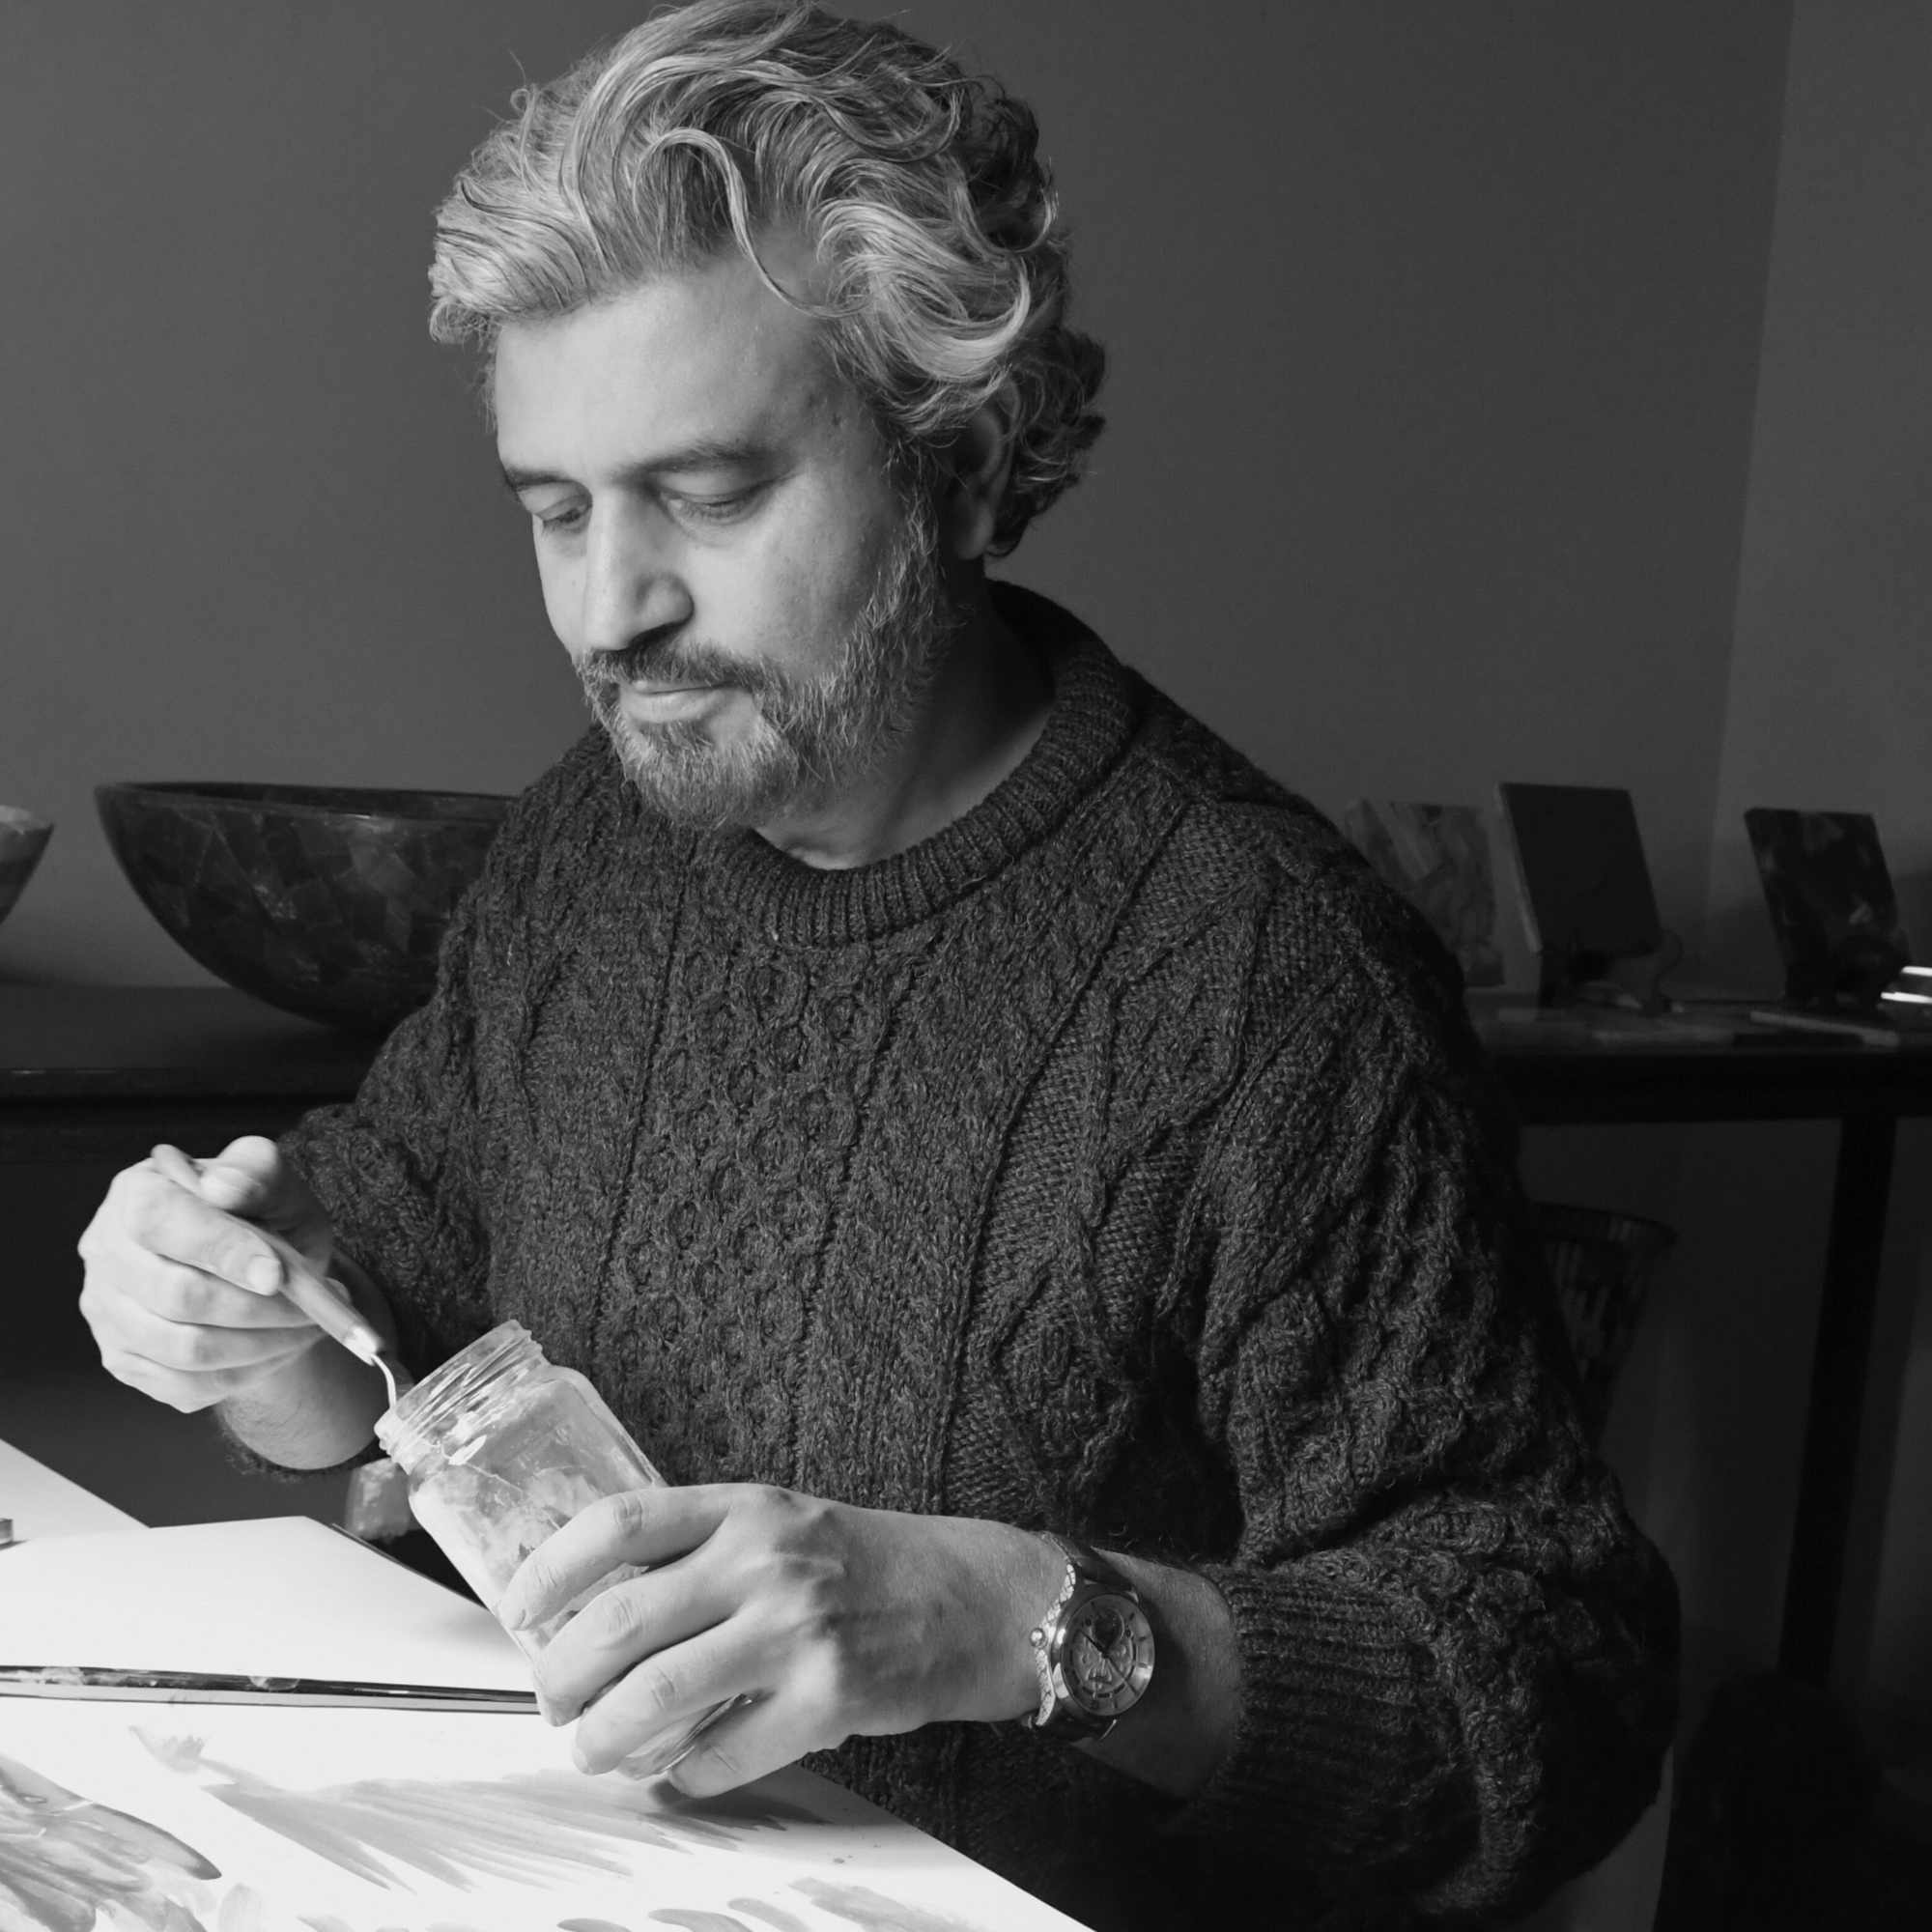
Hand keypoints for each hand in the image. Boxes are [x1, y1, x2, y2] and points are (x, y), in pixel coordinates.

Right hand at [77, 1136, 336, 1412]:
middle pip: (179, 1297)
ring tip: (311, 1326)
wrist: (252, 1263)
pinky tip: (280, 1348)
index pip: (162, 1223)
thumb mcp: (274, 1183)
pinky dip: (248, 1373)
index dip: (223, 1251)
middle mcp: (107, 1253)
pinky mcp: (124, 1359)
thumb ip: (257, 1174)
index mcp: (136, 1193)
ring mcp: (108, 1312)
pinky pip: (188, 1386)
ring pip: (187, 1350)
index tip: (278, 1275)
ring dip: (265, 1344)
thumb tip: (225, 1188)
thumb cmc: (258, 1214)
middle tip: (320, 1305)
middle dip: (263, 1307)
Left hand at [497, 1484, 1063, 1795]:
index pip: (621, 1524)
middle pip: (620, 1620)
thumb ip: (699, 1548)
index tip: (520, 1608)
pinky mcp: (825, 1700)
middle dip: (560, 1675)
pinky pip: (721, 1754)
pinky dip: (684, 1774)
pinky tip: (678, 1770)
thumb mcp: (778, 1521)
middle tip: (550, 1699)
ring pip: (657, 1696)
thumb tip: (594, 1601)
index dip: (551, 1568)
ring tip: (591, 1747)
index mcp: (745, 1509)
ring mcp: (795, 1632)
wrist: (965, 1598)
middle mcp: (765, 1562)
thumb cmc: (861, 1562)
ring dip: (603, 1737)